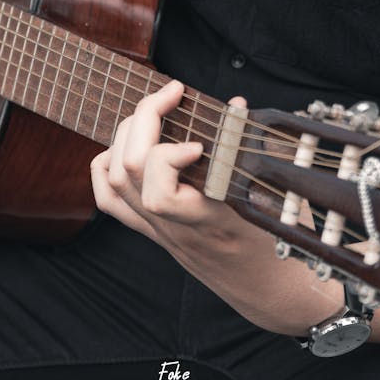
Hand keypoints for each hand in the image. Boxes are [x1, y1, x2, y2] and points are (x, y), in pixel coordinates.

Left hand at [90, 79, 344, 333]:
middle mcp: (174, 226)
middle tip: (172, 93)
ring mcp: (158, 230)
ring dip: (127, 134)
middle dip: (144, 119)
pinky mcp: (151, 230)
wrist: (262, 286)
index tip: (198, 143)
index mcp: (206, 220)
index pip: (161, 195)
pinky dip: (106, 164)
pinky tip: (125, 144)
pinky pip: (109, 200)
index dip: (169, 158)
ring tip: (154, 111)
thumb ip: (251, 149)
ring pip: (116, 180)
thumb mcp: (273, 196)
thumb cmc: (273, 238)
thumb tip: (236, 103)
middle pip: (131, 172)